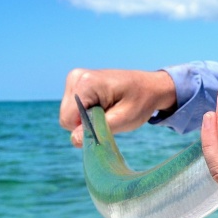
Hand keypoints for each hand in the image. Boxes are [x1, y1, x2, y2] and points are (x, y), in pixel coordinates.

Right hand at [59, 68, 176, 146]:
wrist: (151, 86)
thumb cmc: (141, 101)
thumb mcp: (124, 119)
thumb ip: (97, 130)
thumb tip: (74, 140)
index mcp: (86, 83)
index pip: (68, 119)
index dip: (86, 128)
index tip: (109, 120)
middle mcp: (76, 77)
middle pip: (67, 117)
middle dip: (87, 123)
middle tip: (111, 115)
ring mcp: (75, 79)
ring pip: (69, 115)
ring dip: (88, 118)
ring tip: (109, 109)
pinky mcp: (77, 84)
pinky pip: (74, 110)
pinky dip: (88, 113)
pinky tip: (104, 106)